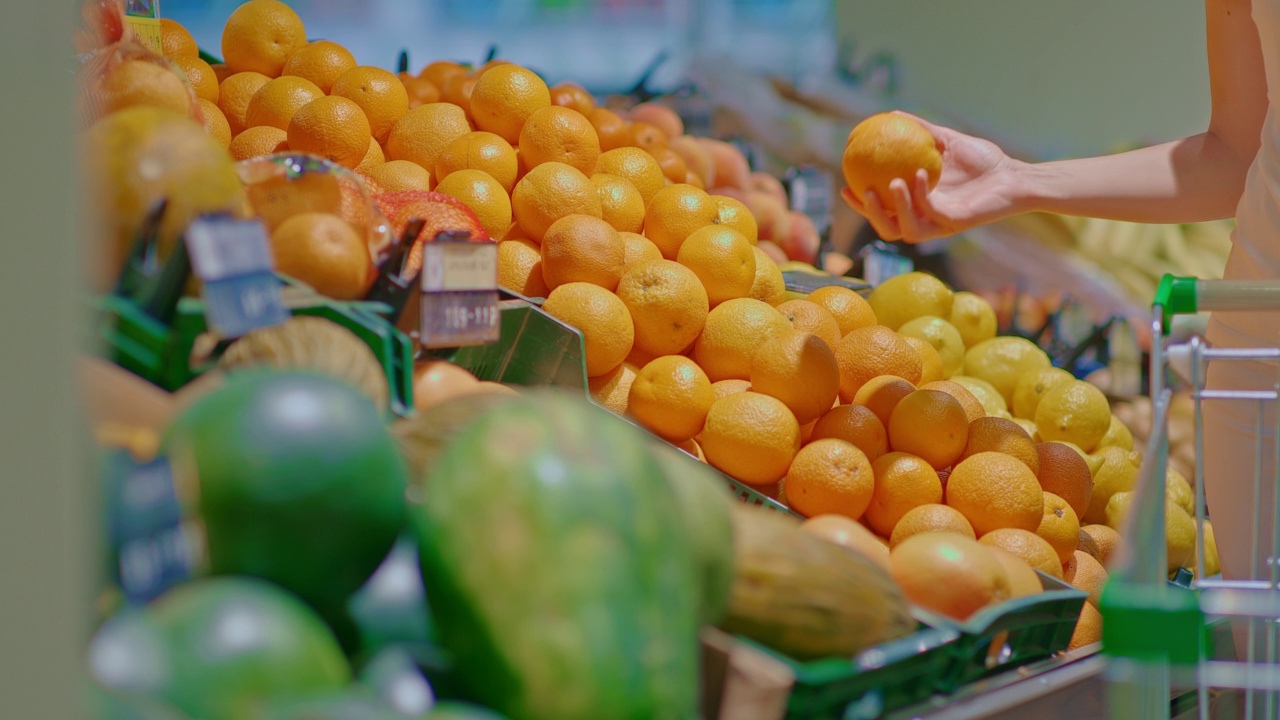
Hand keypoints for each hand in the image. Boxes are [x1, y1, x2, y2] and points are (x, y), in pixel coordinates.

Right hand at [841, 112, 1024, 243]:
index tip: (846, 186)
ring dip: (893, 208)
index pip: (883, 211)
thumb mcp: (946, 140)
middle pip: (887, 227)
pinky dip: (921, 195)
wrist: (1014, 175)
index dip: (861, 203)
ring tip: (887, 184)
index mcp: (918, 205)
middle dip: (870, 214)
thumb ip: (921, 131)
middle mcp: (926, 219)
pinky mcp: (955, 224)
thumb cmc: (984, 160)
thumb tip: (891, 115)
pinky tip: (917, 174)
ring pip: (905, 229)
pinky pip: (931, 213)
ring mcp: (940, 224)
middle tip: (860, 191)